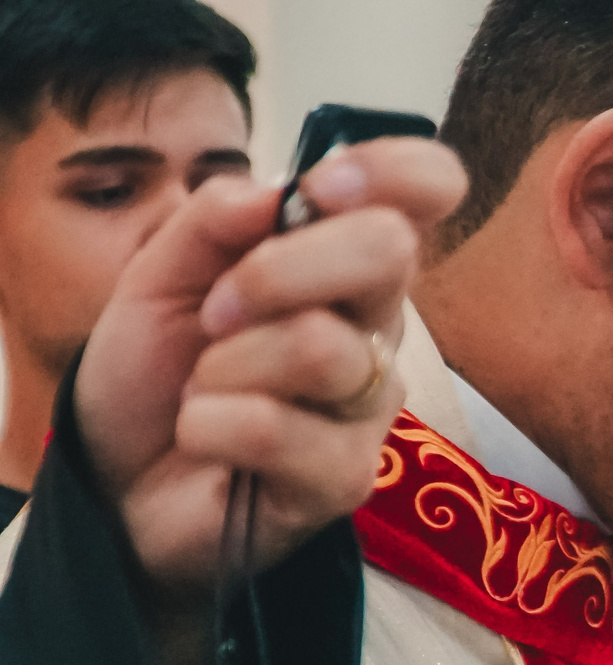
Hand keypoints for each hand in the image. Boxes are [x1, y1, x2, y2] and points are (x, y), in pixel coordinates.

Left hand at [75, 138, 463, 609]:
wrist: (120, 480)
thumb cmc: (155, 375)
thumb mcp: (159, 276)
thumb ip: (210, 222)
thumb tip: (274, 188)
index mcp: (343, 264)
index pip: (427, 191)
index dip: (396, 171)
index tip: (324, 188)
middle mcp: (375, 327)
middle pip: (388, 250)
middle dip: (279, 267)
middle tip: (215, 312)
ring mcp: (368, 405)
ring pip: (322, 347)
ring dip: (227, 365)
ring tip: (203, 389)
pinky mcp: (347, 478)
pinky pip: (278, 427)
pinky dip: (212, 424)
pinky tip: (205, 438)